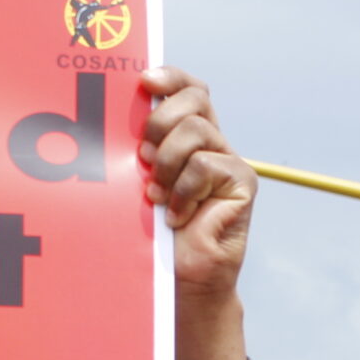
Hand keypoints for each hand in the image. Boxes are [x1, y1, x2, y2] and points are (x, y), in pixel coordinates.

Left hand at [139, 67, 253, 304]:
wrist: (183, 282)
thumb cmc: (156, 235)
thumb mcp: (140, 183)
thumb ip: (140, 152)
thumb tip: (116, 120)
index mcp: (190, 137)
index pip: (190, 89)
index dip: (171, 77)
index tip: (144, 81)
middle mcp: (214, 143)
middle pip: (193, 100)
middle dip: (158, 122)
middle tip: (142, 158)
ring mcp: (230, 162)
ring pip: (194, 131)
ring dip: (166, 162)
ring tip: (156, 194)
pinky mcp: (243, 183)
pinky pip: (204, 166)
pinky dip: (181, 192)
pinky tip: (176, 216)